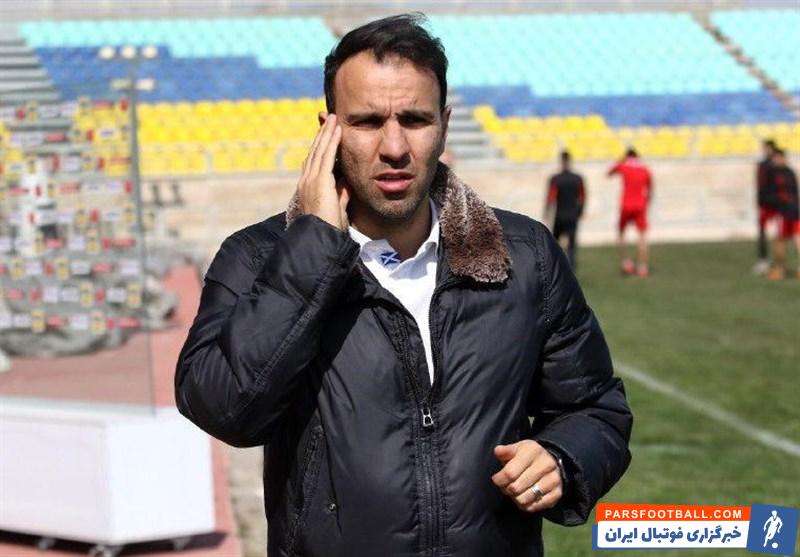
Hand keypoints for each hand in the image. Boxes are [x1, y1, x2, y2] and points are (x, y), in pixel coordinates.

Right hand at [298, 113, 349, 230]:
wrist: (321, 239)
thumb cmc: (329, 229)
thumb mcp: (338, 208)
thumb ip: (341, 194)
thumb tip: (347, 183)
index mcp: (310, 187)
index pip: (315, 162)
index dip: (321, 147)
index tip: (327, 136)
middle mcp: (307, 181)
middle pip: (315, 152)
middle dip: (322, 135)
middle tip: (329, 120)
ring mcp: (311, 180)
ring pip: (319, 150)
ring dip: (327, 133)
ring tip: (333, 119)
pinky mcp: (319, 181)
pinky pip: (326, 156)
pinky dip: (331, 141)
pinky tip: (337, 130)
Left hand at [491, 440, 562, 512]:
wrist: (551, 461)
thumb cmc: (527, 456)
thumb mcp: (516, 449)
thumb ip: (505, 451)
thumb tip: (498, 451)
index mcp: (533, 450)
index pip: (510, 473)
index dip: (499, 479)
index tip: (497, 479)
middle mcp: (546, 464)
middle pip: (516, 488)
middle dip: (506, 489)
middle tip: (506, 486)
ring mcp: (553, 479)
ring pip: (524, 499)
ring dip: (515, 498)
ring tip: (515, 491)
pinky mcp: (557, 493)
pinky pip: (534, 507)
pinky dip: (526, 505)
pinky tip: (525, 496)